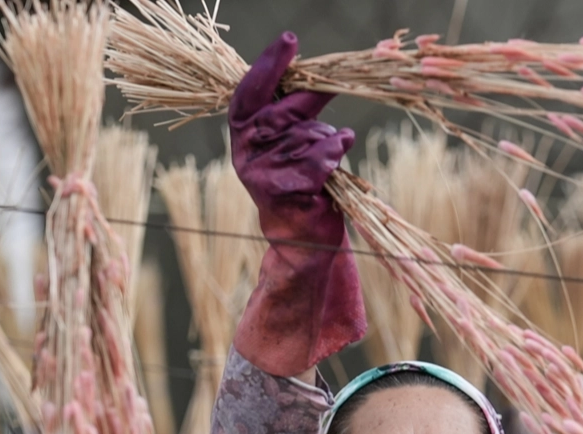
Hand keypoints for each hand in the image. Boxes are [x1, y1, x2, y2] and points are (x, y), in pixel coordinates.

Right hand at [229, 32, 365, 377]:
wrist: (302, 245)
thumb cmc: (303, 189)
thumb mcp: (296, 144)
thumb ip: (296, 114)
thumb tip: (315, 78)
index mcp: (244, 137)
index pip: (249, 92)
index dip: (268, 65)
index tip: (290, 40)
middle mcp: (247, 153)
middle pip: (286, 110)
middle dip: (312, 103)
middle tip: (334, 95)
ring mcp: (263, 173)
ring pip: (309, 135)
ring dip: (329, 143)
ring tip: (329, 163)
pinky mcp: (284, 192)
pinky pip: (319, 160)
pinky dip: (335, 156)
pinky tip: (338, 160)